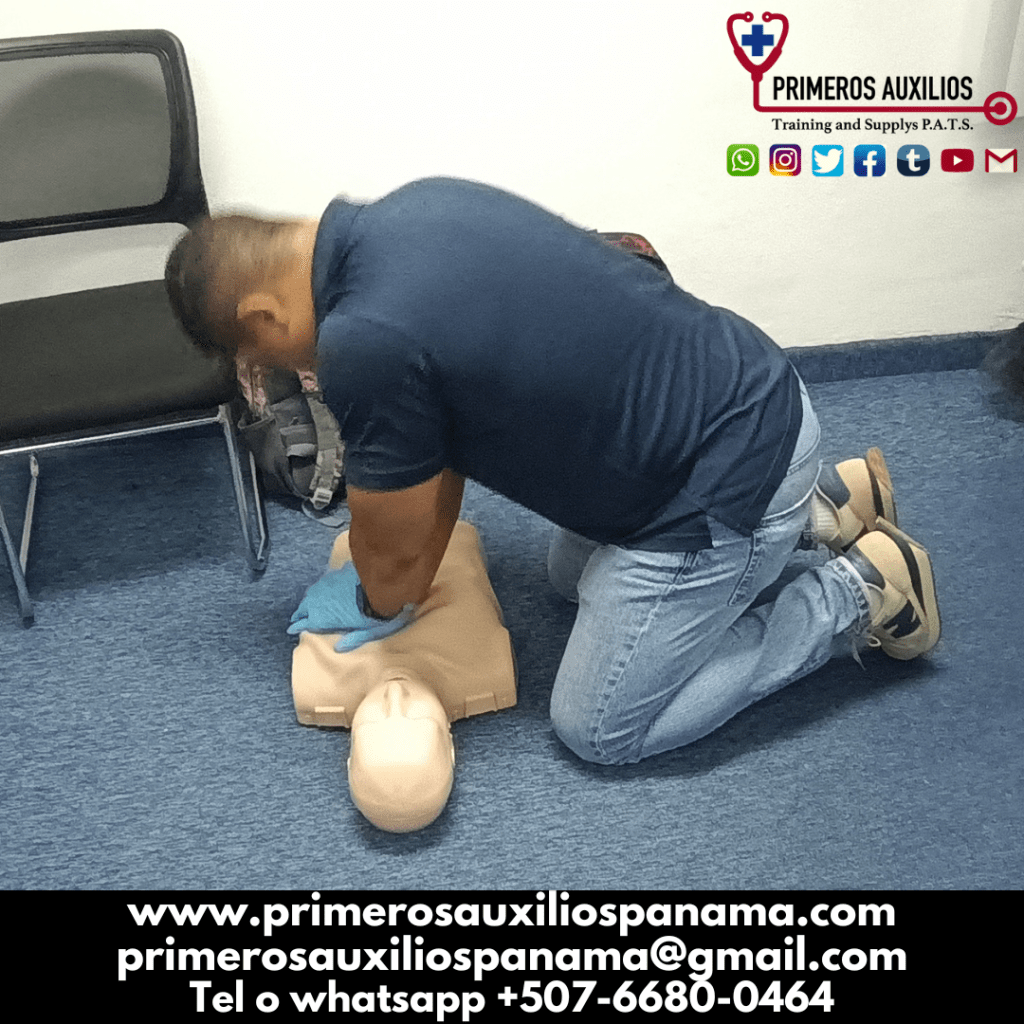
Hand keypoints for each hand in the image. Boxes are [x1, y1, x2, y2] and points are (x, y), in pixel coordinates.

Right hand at [287, 562, 413, 651]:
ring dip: (310, 598)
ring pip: (313, 591)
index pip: (306, 622)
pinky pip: (325, 581)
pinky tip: (325, 588)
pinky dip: (322, 587)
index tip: (290, 629)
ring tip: (308, 603)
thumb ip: (353, 639)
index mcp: (325, 616)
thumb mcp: (369, 630)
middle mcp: (322, 598)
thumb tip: (338, 648)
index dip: (298, 625)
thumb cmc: (379, 610)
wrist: (386, 582)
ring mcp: (329, 583)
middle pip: (306, 606)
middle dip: (301, 612)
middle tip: (296, 617)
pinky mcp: (338, 572)